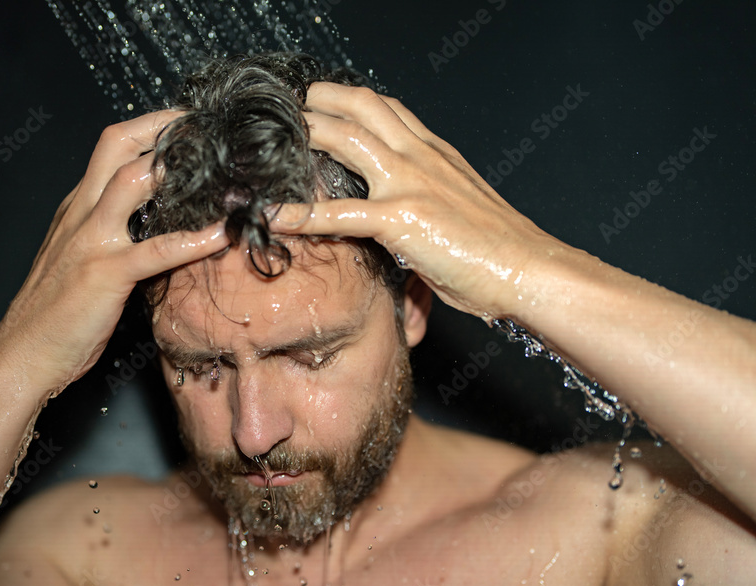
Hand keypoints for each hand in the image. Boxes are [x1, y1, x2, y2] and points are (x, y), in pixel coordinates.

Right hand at [0, 110, 228, 392]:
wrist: (22, 355)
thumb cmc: (53, 315)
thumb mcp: (78, 261)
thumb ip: (108, 236)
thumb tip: (151, 227)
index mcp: (75, 209)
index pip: (110, 149)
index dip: (148, 129)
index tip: (184, 125)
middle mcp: (81, 214)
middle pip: (118, 145)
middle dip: (164, 126)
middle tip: (206, 124)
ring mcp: (92, 241)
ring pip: (134, 181)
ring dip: (180, 169)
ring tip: (224, 168)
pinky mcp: (106, 275)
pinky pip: (158, 250)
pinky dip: (195, 240)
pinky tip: (223, 235)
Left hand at [272, 82, 561, 319]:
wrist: (527, 268)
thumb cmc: (501, 248)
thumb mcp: (462, 205)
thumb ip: (431, 196)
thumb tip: (411, 214)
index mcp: (436, 154)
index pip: (390, 109)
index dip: (353, 100)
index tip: (328, 102)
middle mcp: (421, 158)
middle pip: (364, 108)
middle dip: (323, 100)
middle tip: (293, 107)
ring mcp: (409, 184)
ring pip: (347, 139)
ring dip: (308, 133)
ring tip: (276, 140)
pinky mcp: (400, 219)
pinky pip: (338, 214)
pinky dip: (302, 215)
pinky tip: (275, 217)